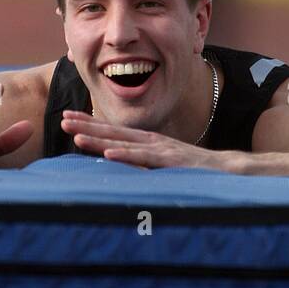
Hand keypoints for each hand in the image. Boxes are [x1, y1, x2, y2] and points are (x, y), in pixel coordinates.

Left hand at [61, 111, 229, 169]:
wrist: (227, 169)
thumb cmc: (195, 168)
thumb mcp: (163, 163)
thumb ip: (144, 162)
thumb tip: (120, 164)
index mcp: (147, 141)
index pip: (113, 131)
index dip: (90, 123)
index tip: (68, 117)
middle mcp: (150, 141)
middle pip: (113, 132)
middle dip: (86, 125)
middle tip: (61, 118)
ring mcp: (160, 149)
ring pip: (123, 143)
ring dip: (98, 139)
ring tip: (76, 135)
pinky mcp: (170, 161)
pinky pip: (144, 159)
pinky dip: (125, 156)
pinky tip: (108, 155)